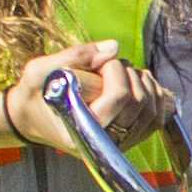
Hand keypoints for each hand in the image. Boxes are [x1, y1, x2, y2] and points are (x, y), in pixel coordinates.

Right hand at [0, 40, 160, 148]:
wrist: (34, 116)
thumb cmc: (35, 93)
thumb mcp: (40, 69)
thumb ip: (76, 56)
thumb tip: (114, 47)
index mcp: (80, 129)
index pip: (118, 99)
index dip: (115, 72)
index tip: (99, 62)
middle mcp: (102, 143)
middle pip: (140, 103)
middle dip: (129, 73)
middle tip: (109, 65)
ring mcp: (118, 144)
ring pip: (153, 110)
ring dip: (144, 82)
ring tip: (123, 72)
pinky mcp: (129, 140)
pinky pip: (157, 118)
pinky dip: (154, 94)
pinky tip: (139, 82)